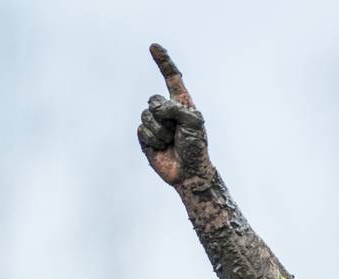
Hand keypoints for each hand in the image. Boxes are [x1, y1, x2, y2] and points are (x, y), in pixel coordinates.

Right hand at [137, 44, 210, 185]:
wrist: (188, 171)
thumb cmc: (196, 147)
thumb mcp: (194, 124)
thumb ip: (178, 109)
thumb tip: (157, 109)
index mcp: (182, 103)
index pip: (172, 78)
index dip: (163, 62)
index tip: (153, 47)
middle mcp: (167, 110)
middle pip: (153, 100)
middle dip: (163, 114)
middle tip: (176, 130)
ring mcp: (155, 122)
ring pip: (146, 115)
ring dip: (159, 130)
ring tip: (170, 141)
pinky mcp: (146, 136)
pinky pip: (142, 129)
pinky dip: (153, 138)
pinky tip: (162, 147)